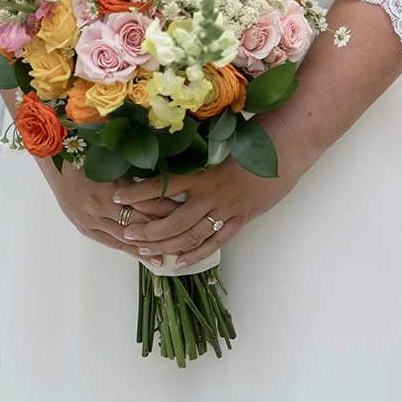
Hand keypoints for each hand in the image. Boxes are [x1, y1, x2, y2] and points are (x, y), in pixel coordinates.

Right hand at [50, 166, 174, 255]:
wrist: (54, 162)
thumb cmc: (85, 153)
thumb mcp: (112, 159)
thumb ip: (135, 173)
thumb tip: (164, 178)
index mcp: (110, 187)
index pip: (145, 203)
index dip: (166, 209)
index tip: (186, 213)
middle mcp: (101, 207)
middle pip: (138, 222)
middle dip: (162, 230)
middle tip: (186, 237)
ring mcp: (92, 220)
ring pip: (126, 238)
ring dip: (149, 246)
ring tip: (171, 253)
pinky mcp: (86, 228)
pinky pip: (111, 243)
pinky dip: (130, 250)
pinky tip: (147, 256)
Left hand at [112, 156, 295, 267]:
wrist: (285, 150)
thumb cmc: (251, 139)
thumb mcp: (218, 142)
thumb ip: (193, 153)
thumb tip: (160, 153)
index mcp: (204, 172)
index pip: (163, 185)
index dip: (137, 192)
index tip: (115, 195)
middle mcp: (213, 194)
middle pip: (174, 221)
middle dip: (148, 230)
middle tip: (127, 233)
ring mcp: (227, 210)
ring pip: (191, 236)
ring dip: (166, 245)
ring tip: (144, 250)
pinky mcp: (241, 220)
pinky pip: (214, 243)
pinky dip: (195, 254)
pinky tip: (179, 261)